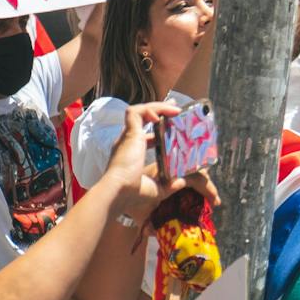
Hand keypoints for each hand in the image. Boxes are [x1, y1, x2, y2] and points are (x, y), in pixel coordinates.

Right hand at [97, 102, 220, 225]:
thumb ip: (170, 184)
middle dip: (159, 110)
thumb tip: (182, 181)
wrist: (118, 191)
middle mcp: (127, 142)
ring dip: (157, 107)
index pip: (145, 135)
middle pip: (142, 119)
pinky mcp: (129, 133)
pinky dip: (150, 109)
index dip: (158, 129)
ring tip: (174, 108)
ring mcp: (127, 136)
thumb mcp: (157, 188)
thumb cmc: (132, 193)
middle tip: (176, 108)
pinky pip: (136, 112)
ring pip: (138, 111)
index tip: (171, 125)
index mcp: (131, 153)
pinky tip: (162, 115)